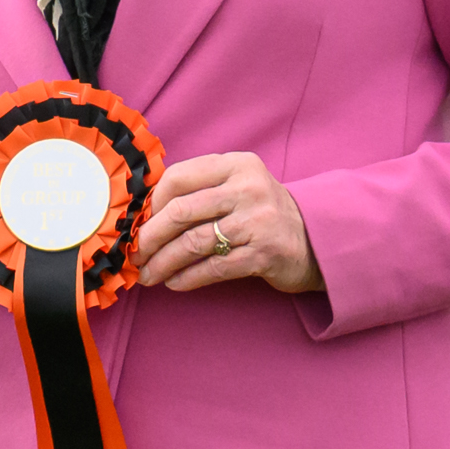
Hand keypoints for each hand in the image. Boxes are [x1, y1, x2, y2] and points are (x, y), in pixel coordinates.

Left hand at [136, 151, 319, 294]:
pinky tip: (173, 283)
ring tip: (148, 275)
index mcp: (237, 165)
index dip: (151, 203)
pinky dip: (186, 278)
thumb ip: (199, 191)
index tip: (140, 223)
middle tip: (135, 254)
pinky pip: (212, 268)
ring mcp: (257, 222)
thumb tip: (143, 215)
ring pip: (192, 242)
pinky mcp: (263, 254)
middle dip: (149, 237)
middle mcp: (248, 189)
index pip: (179, 177)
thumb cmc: (260, 213)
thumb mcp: (236, 187)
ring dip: (163, 262)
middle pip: (180, 212)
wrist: (314, 239)